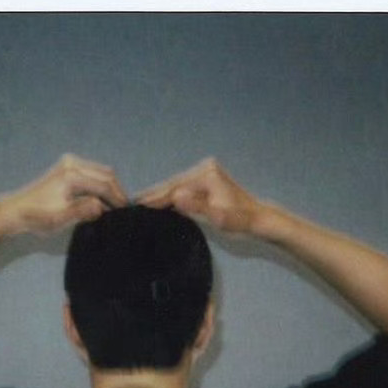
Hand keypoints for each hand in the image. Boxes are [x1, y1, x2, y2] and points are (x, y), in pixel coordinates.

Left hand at [1, 154, 127, 235]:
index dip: (117, 199)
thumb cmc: (39, 217)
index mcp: (72, 174)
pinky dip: (101, 185)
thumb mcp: (61, 218)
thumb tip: (102, 207)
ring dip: (110, 188)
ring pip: (101, 172)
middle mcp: (73, 163)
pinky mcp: (68, 166)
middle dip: (117, 192)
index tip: (126, 213)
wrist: (18, 210)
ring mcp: (70, 162)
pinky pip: (93, 173)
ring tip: (115, 206)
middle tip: (124, 210)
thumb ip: (83, 211)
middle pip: (106, 174)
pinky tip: (103, 199)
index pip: (104, 184)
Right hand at [137, 158, 261, 234]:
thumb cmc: (240, 220)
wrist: (257, 217)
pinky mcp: (205, 177)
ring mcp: (205, 171)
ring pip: (176, 184)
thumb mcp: (220, 217)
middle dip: (153, 194)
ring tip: (139, 202)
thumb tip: (176, 197)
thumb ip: (198, 207)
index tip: (137, 206)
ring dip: (158, 193)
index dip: (155, 198)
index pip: (174, 188)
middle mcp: (204, 168)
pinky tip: (157, 200)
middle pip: (173, 183)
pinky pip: (182, 186)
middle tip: (130, 203)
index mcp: (206, 174)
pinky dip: (169, 193)